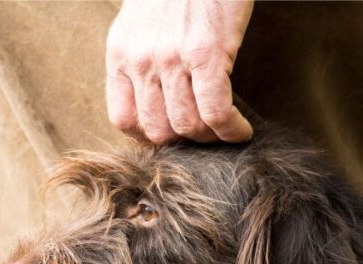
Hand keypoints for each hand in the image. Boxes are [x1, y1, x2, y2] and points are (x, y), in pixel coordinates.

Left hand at [106, 0, 253, 144]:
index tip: (170, 137)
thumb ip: (142, 57)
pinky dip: (230, 130)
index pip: (123, 119)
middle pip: (158, 130)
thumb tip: (158, 96)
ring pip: (187, 126)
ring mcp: (172, 60)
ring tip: (226, 131)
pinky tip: (241, 130)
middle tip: (205, 136)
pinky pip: (215, 112)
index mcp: (121, 54)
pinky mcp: (206, 54)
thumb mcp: (141, 22)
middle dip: (184, 142)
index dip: (148, 139)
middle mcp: (141, 61)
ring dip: (211, 139)